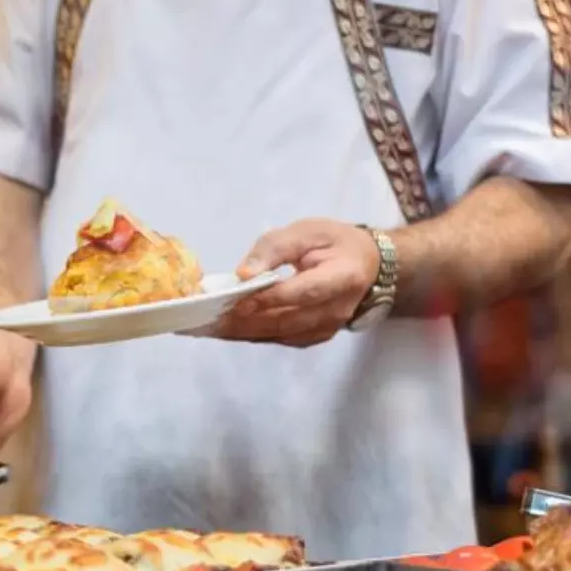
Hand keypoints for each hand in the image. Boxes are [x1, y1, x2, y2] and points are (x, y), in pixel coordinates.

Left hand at [187, 219, 380, 347]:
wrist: (368, 266)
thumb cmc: (335, 243)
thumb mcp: (307, 231)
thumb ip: (274, 248)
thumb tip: (243, 273)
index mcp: (342, 278)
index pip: (300, 293)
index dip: (266, 298)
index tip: (232, 299)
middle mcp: (336, 310)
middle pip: (283, 320)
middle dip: (240, 321)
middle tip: (202, 318)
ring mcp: (326, 328)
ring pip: (276, 334)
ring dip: (238, 332)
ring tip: (203, 327)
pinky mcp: (314, 337)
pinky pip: (278, 339)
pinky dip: (249, 335)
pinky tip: (223, 330)